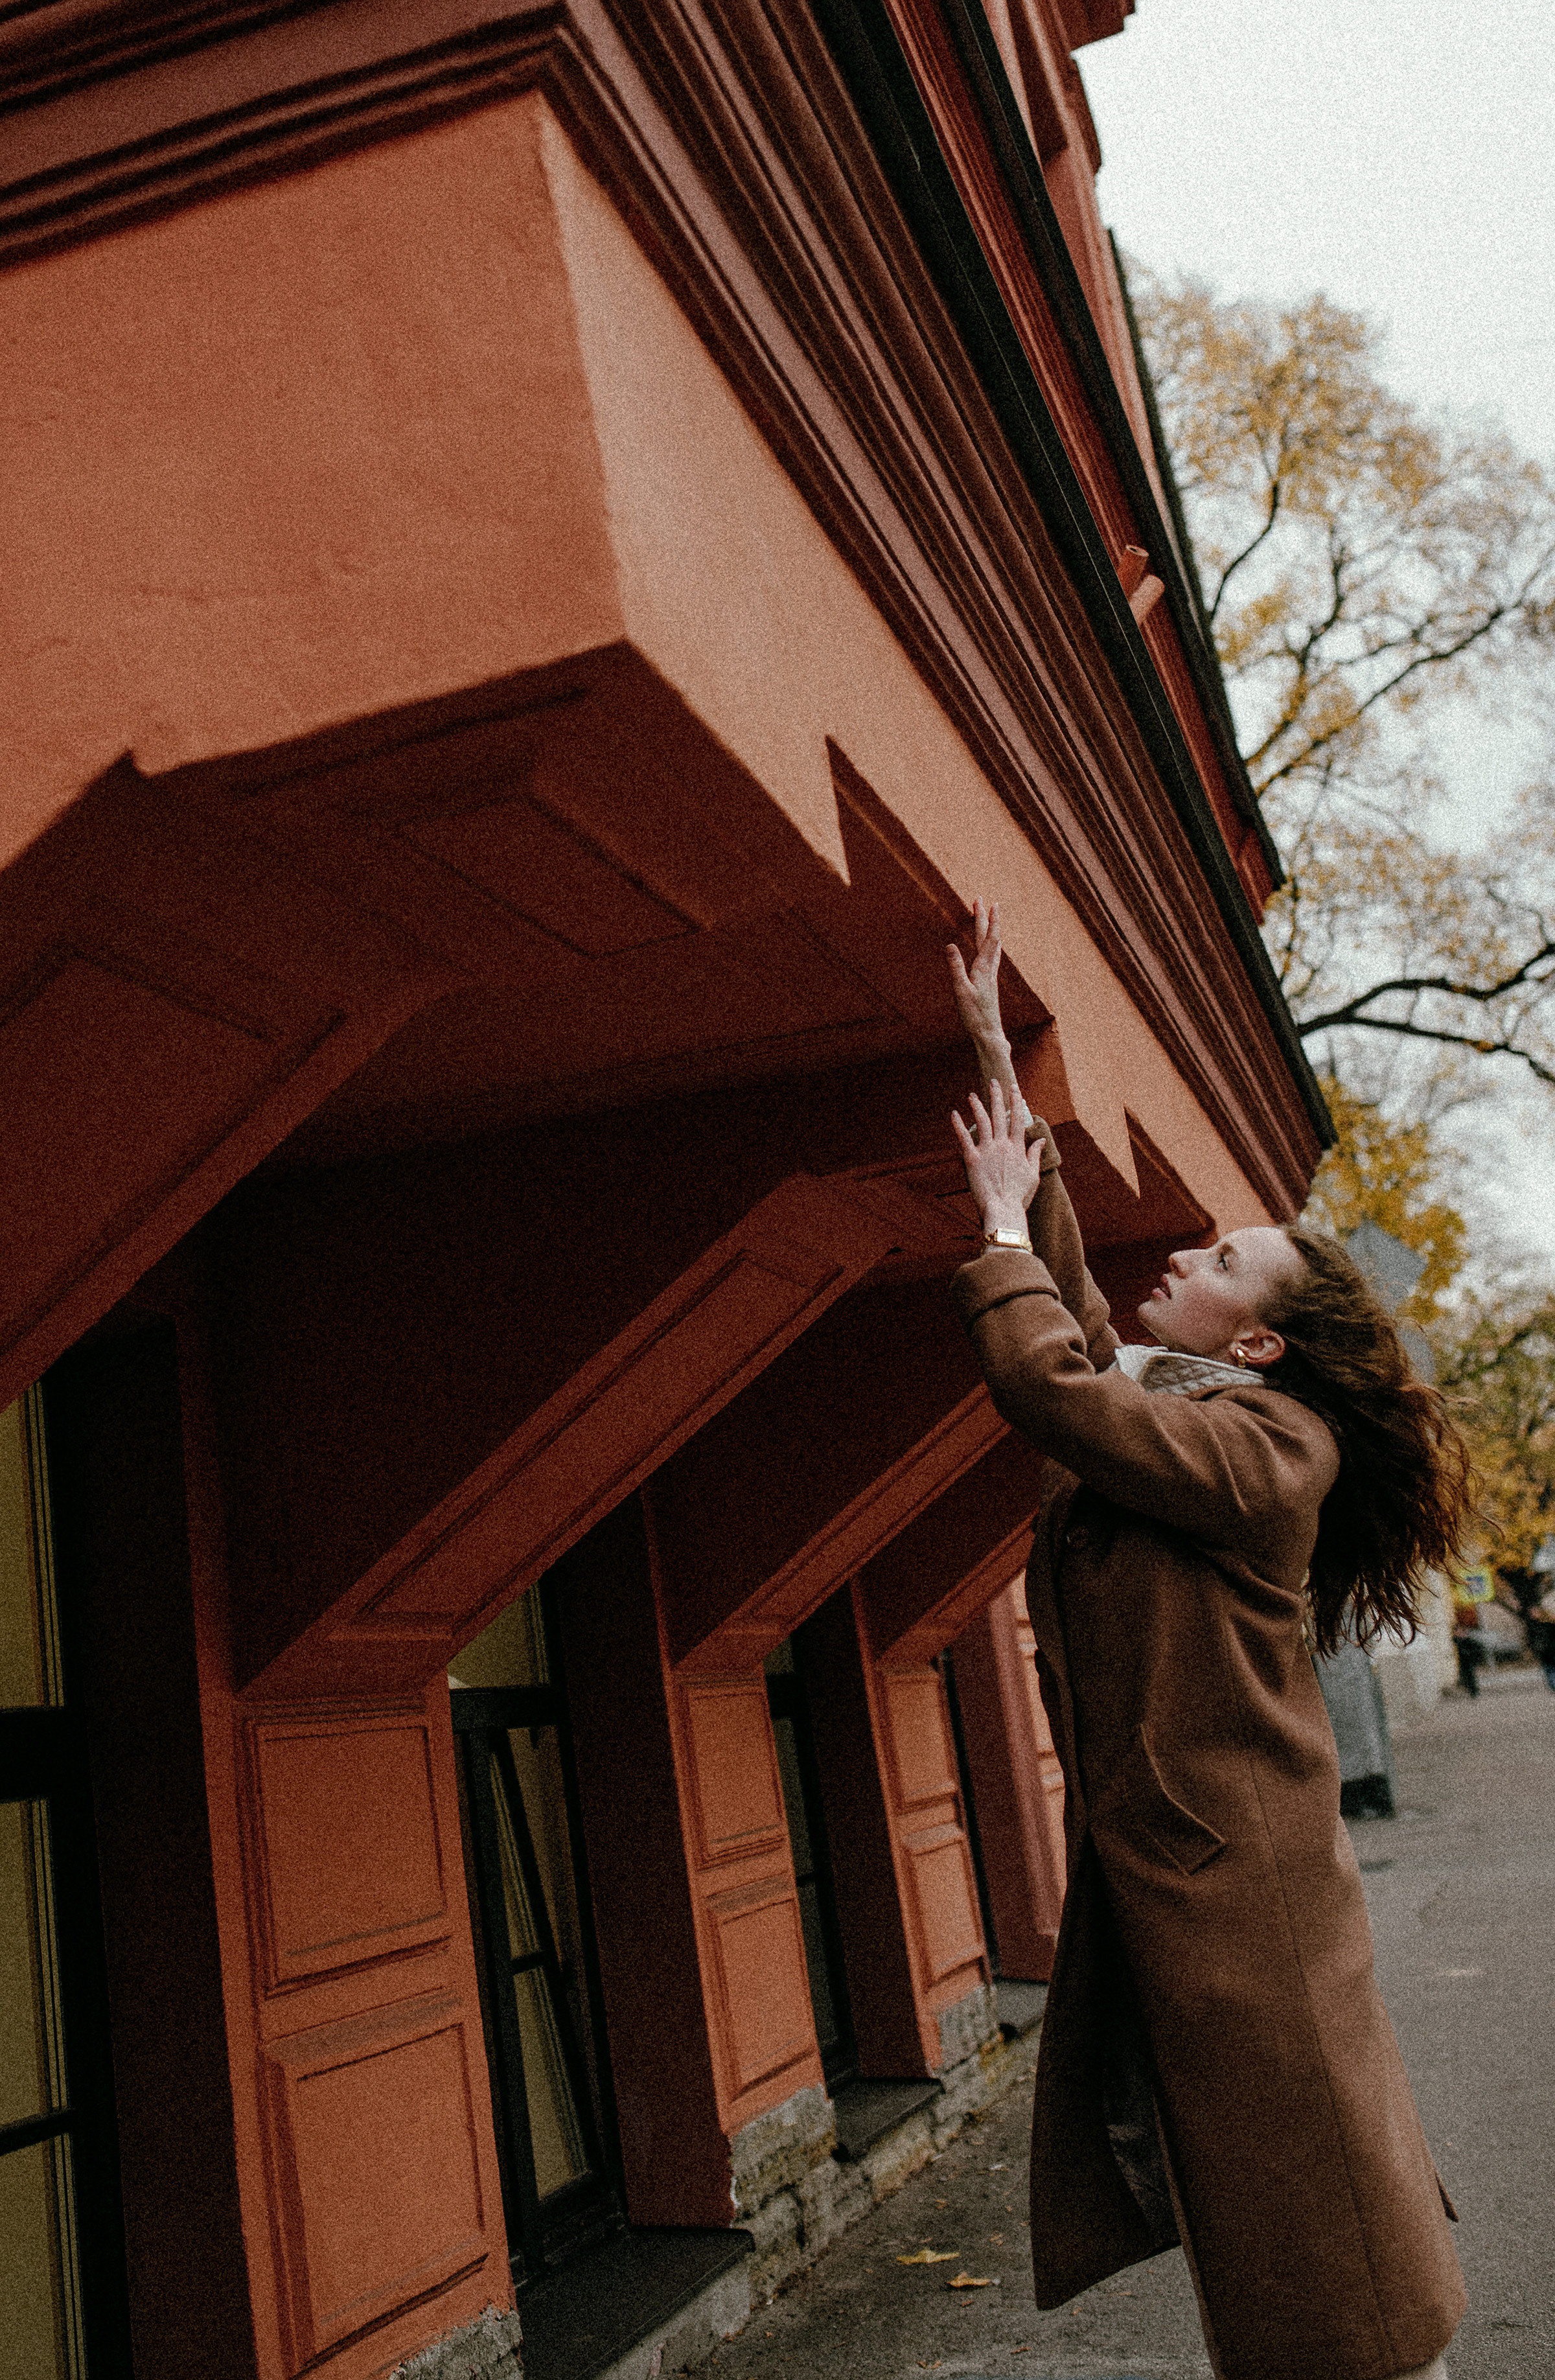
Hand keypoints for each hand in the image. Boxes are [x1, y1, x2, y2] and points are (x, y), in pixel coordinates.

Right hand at [946, 897, 1006, 1055]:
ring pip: (993, 946)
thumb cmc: (974, 1015)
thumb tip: (950, 944)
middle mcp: (989, 969)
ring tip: (988, 918)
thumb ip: (955, 967)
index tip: (988, 902)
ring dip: (989, 930)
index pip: (987, 938)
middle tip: (981, 901)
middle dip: (985, 919)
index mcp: (983, 968)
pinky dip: (990, 944)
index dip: (988, 920)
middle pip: (989, 938)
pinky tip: (990, 947)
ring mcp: (991, 975)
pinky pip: (992, 956)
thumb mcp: (960, 991)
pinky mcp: (989, 982)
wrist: (989, 1032)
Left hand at [951, 1082, 1042, 1234]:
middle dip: (996, 1096)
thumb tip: (1041, 1139)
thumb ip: (1035, 1155)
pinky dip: (958, 1125)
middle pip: (999, 1115)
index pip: (1017, 1119)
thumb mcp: (1033, 1175)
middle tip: (993, 1081)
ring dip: (977, 1106)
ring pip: (982, 1122)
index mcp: (1017, 1148)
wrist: (1003, 1209)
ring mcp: (987, 1151)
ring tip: (972, 1094)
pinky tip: (954, 1114)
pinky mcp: (972, 1159)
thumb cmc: (1019, 1196)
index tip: (1014, 1088)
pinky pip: (964, 1138)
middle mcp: (1002, 1145)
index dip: (1015, 1102)